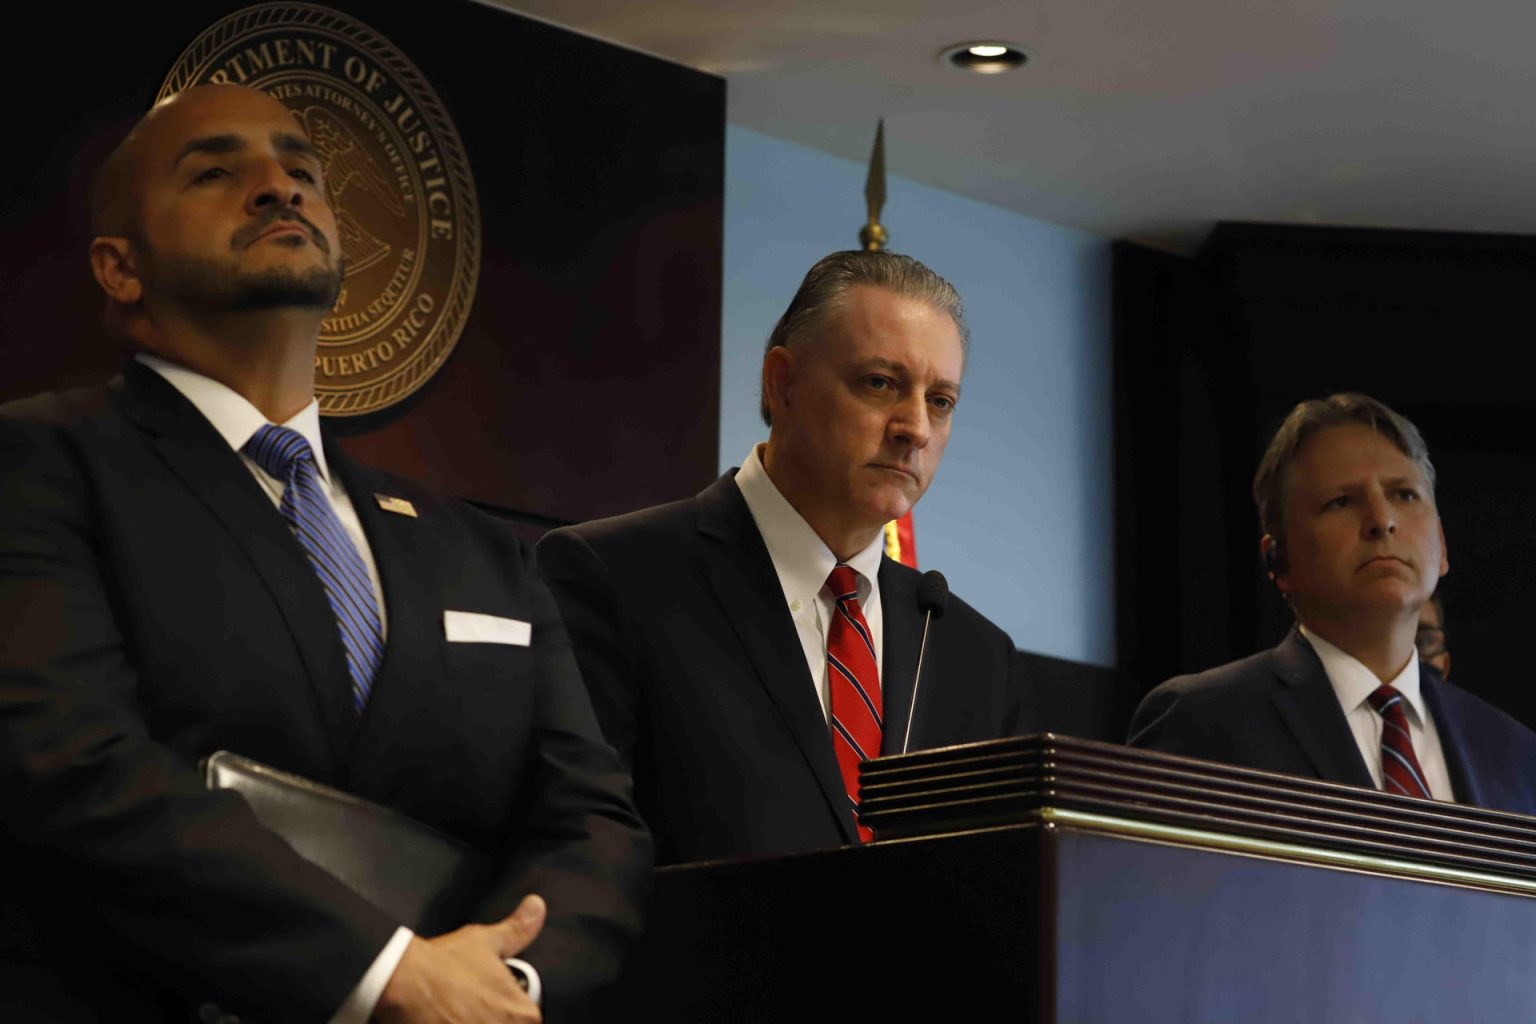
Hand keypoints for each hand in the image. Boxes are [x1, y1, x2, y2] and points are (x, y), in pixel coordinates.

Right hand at [373, 894, 546, 1022]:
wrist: (401, 982)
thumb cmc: (443, 965)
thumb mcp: (487, 941)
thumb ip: (518, 929)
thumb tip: (536, 907)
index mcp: (524, 1016)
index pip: (528, 1023)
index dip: (506, 1014)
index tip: (487, 1007)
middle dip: (487, 1021)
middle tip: (466, 1012)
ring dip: (469, 1023)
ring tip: (450, 1015)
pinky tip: (441, 1021)